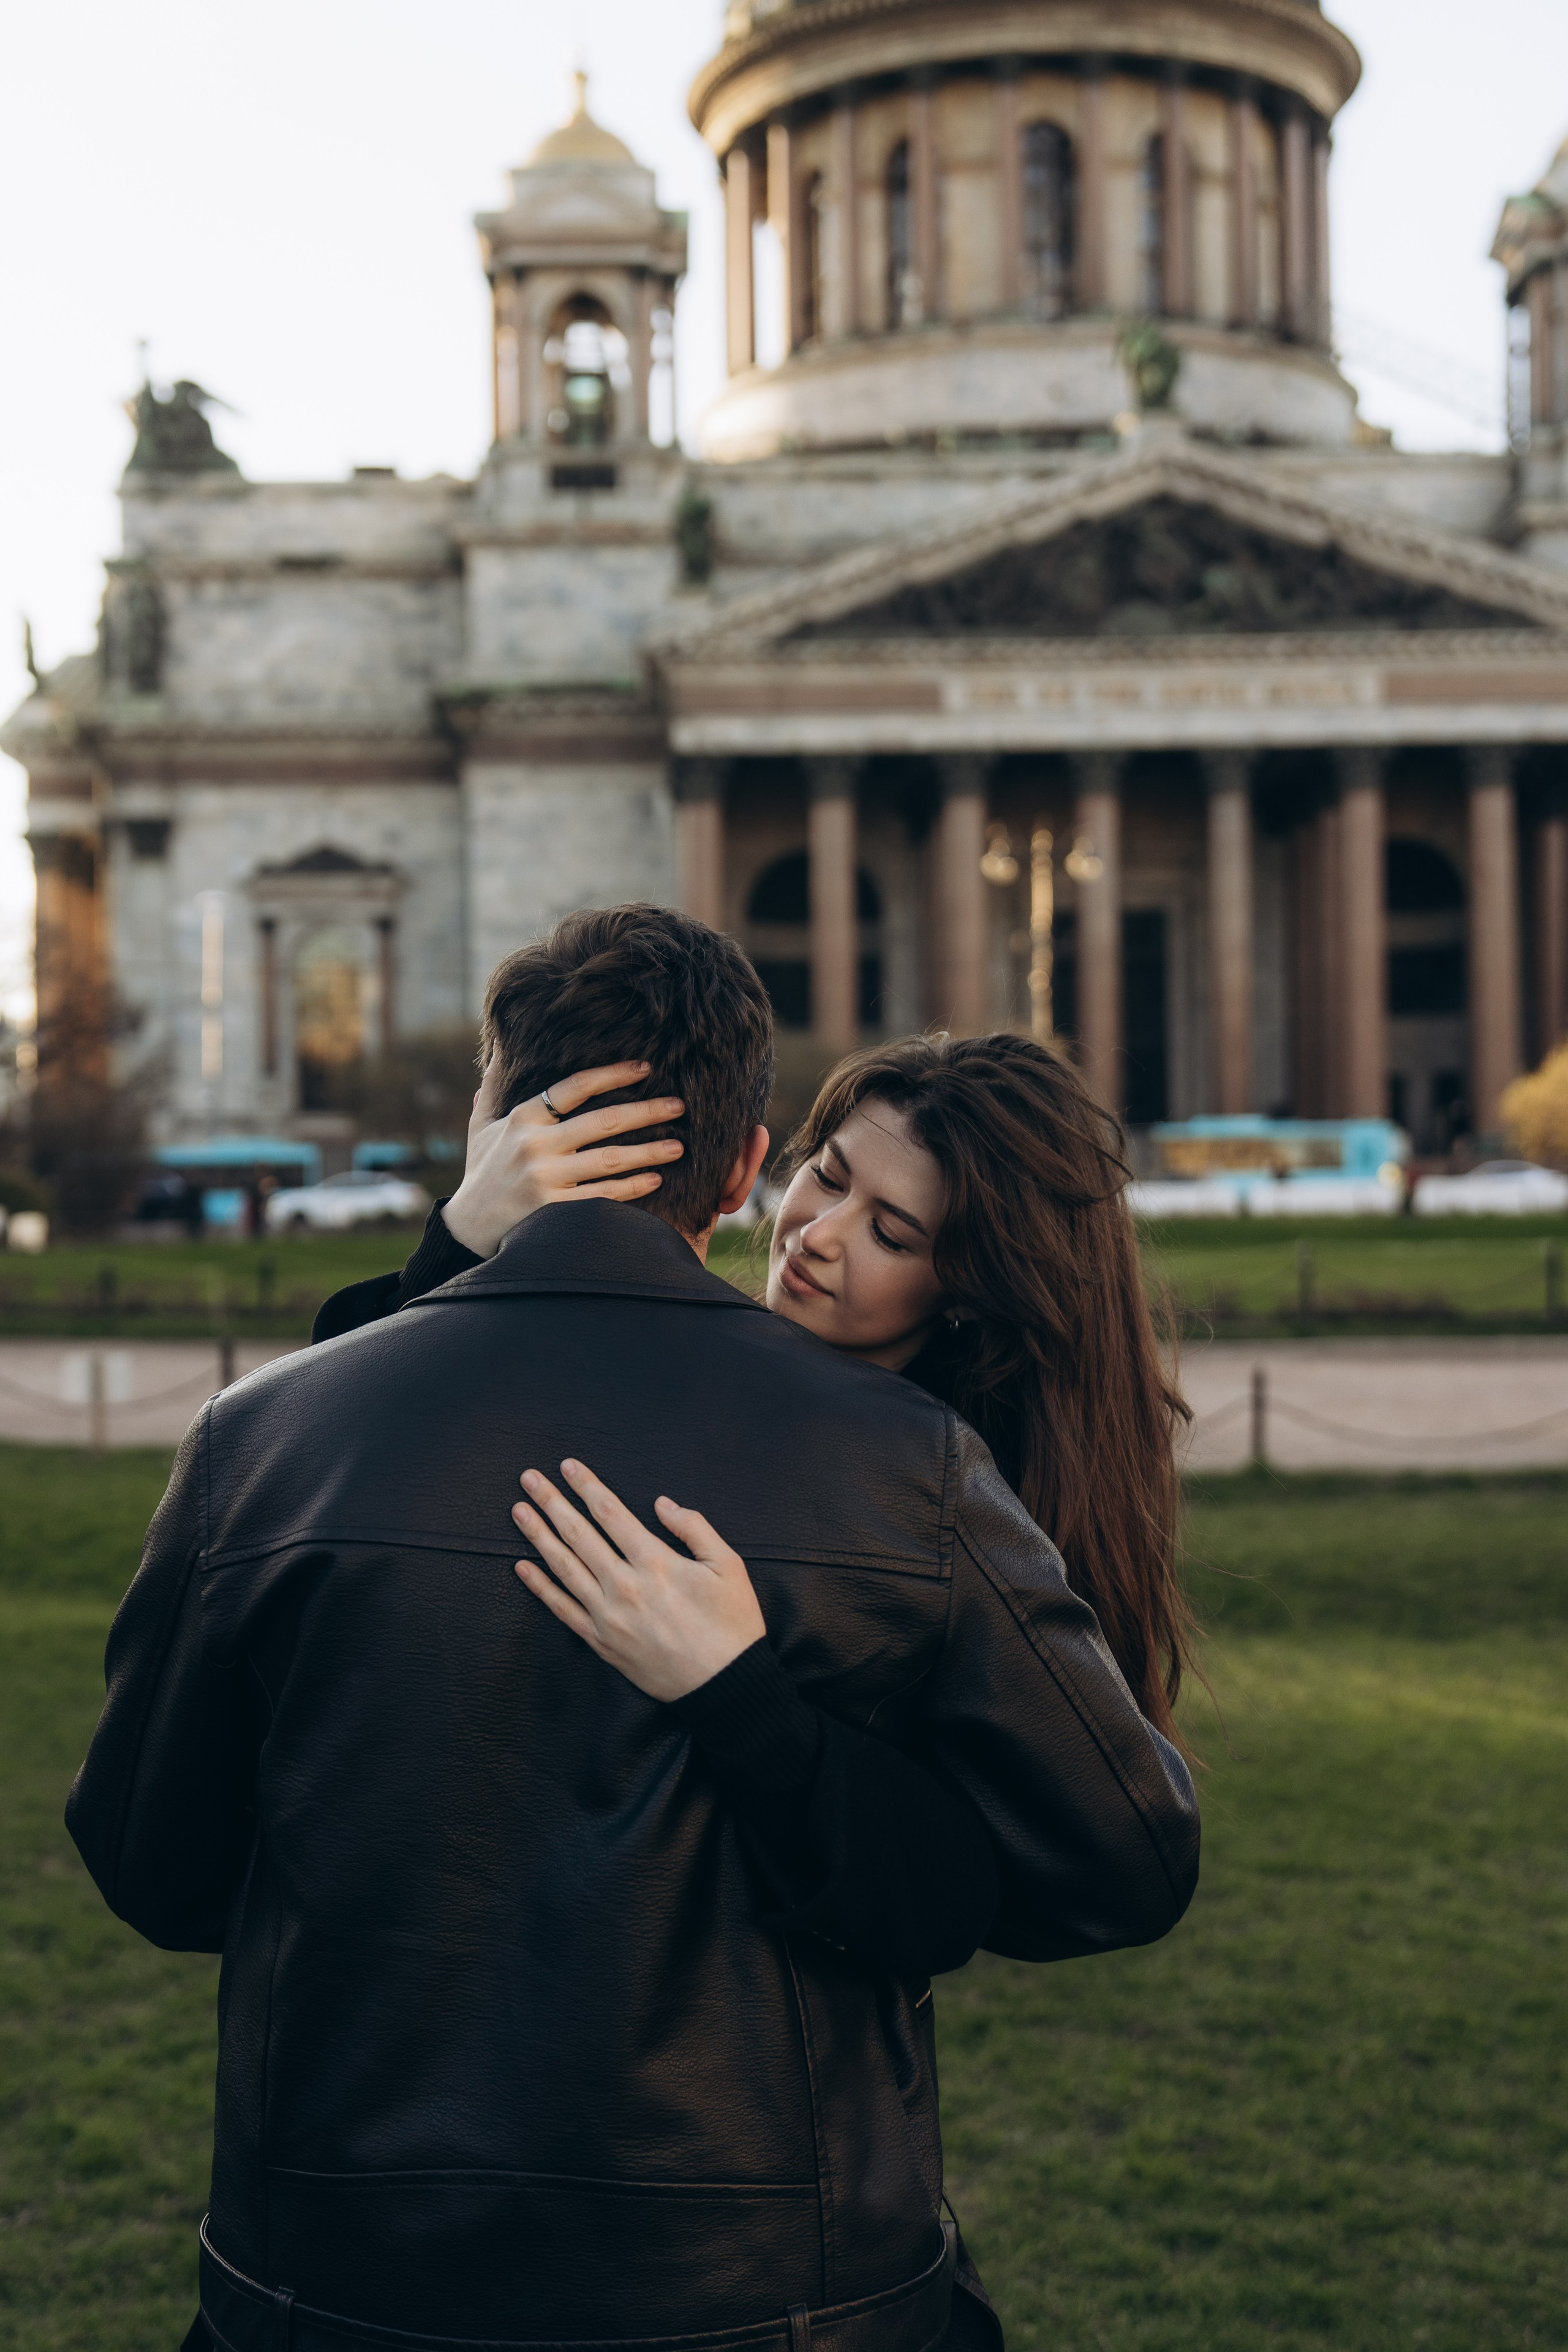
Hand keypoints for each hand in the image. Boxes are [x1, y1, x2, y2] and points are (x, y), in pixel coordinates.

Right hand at [443, 1057, 685, 1257]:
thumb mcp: (480, 1126)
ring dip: (648, 1151)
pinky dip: (632, 1187)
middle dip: (646, 1112)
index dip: (612, 1075)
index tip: (644, 1068)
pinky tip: (655, 1179)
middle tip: (678, 1106)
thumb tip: (500, 1048)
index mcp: (523, 1118)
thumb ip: (492, 1089)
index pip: (575, 1087)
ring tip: (678, 1146)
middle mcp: (535, 1145)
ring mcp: (546, 1178)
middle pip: (602, 1122)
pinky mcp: (554, 1210)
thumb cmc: (481, 1172)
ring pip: (609, 1160)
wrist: (468, 1227)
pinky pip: (603, 1195)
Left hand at [513, 1460, 766, 1702]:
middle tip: (529, 1478)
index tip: (568, 1466)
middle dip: (552, 1502)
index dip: (587, 1486)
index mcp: (656, 1562)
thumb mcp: (729, 1566)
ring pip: (564, 1567)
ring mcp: (608, 1616)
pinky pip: (562, 1609)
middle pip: (579, 1534)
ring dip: (538, 1536)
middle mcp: (624, 1586)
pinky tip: (522, 1567)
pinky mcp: (601, 1641)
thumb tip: (662, 1503)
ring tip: (519, 1511)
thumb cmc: (731, 1624)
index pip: (611, 1513)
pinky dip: (540, 1587)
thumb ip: (694, 1528)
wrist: (724, 1686)